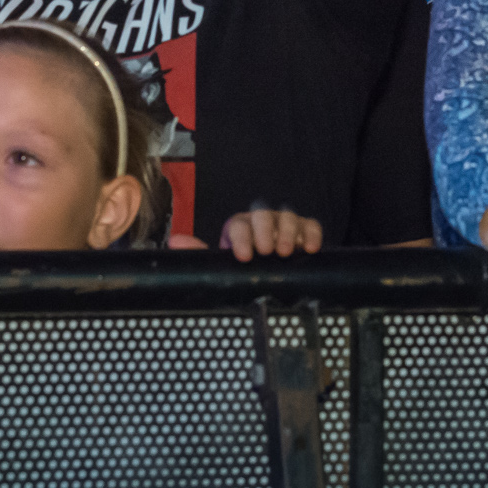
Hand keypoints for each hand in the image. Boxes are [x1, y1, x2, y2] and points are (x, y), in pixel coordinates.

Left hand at [172, 207, 320, 260]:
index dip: (242, 238)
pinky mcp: (305, 230)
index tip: (245, 255)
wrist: (268, 272)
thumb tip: (175, 241)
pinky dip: (312, 234)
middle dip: (265, 231)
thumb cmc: (243, 263)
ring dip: (288, 233)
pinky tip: (311, 248)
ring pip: (288, 217)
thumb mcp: (222, 261)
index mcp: (239, 227)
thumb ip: (200, 252)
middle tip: (266, 250)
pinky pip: (311, 225)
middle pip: (263, 215)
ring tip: (286, 252)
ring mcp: (284, 224)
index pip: (238, 224)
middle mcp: (262, 221)